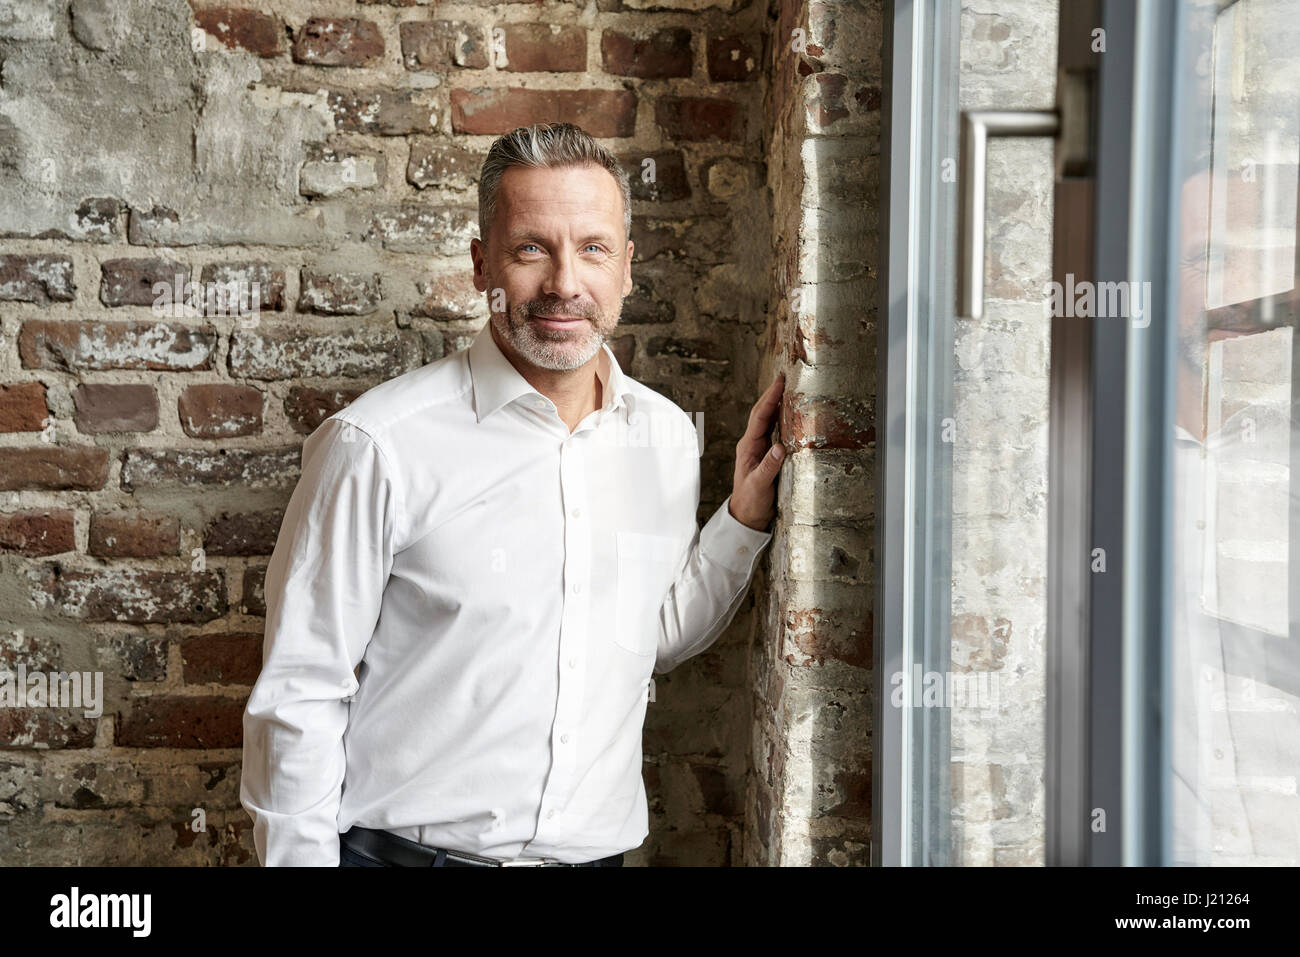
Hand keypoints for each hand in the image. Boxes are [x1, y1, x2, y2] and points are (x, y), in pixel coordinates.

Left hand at [728, 374, 784, 530]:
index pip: (760, 416)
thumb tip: (780, 447)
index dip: (770, 398)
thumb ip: (769, 467)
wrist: (746, 517)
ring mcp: (759, 448)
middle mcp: (752, 444)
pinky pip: (775, 432)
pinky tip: (791, 415)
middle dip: (773, 395)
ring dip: (777, 404)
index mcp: (748, 446)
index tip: (780, 382)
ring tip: (790, 389)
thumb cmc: (750, 502)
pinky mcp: (767, 455)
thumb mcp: (759, 485)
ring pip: (768, 420)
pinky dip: (782, 420)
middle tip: (785, 378)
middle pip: (762, 413)